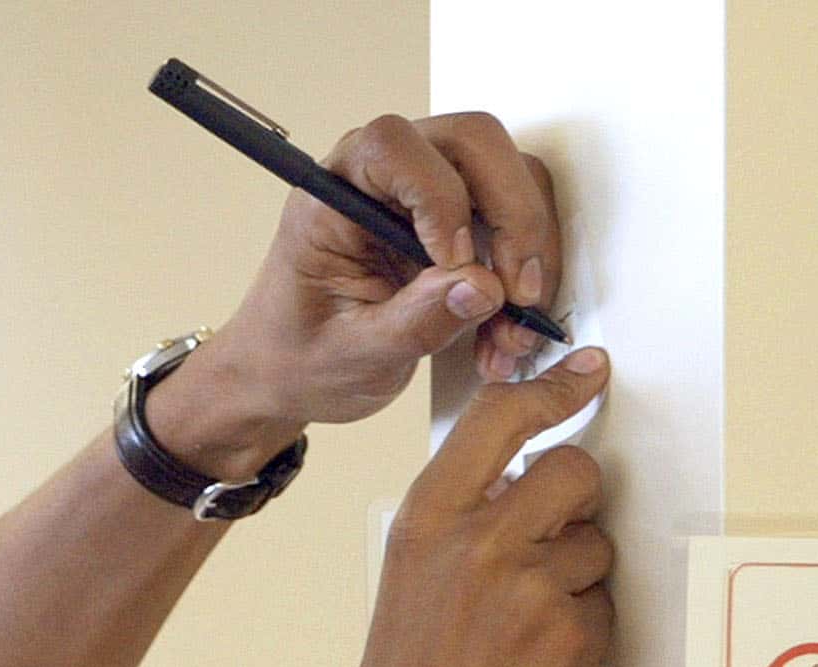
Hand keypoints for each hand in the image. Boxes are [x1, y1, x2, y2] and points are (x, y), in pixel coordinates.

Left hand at [152, 113, 563, 472]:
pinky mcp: (456, 219)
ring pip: (507, 177)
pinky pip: (510, 222)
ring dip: (526, 253)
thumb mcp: (350, 354)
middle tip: (519, 295)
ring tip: (510, 333)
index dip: (438, 196)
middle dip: (511, 217)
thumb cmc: (298, 354)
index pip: (393, 147)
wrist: (291, 372)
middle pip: (473, 144)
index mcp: (334, 191)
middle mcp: (382, 175)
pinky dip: (522, 275)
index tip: (453, 262)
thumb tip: (482, 288)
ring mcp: (425, 190)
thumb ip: (413, 322)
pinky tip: (504, 334)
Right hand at [344, 350, 613, 666]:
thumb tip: (519, 496)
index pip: (500, 421)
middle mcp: (480, 546)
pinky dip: (582, 638)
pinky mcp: (573, 642)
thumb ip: (457, 535)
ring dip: (577, 583)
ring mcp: (532, 593)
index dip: (552, 389)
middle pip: (574, 473)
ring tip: (522, 638)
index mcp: (425, 526)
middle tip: (551, 543)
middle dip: (576, 502)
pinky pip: (604, 612)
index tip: (586, 372)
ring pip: (596, 550)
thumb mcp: (402, 593)